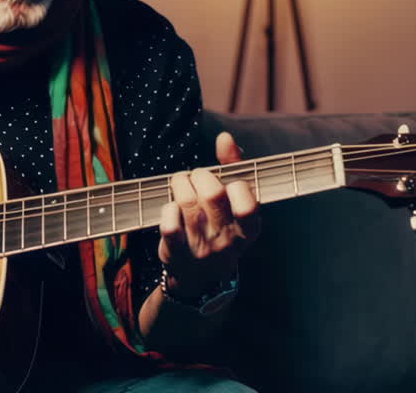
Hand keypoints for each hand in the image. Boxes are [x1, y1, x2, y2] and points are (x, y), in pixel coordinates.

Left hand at [158, 132, 258, 299]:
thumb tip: (225, 138)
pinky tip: (172, 208)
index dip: (235, 185)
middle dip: (201, 176)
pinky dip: (167, 208)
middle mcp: (227, 241)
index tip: (228, 185)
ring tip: (181, 186)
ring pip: (186, 201)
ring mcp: (201, 248)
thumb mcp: (235, 204)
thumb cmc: (219, 227)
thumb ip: (234, 167)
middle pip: (212, 194)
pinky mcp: (176, 253)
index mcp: (248, 230)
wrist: (200, 278)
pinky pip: (168, 223)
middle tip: (197, 178)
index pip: (248, 203)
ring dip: (180, 184)